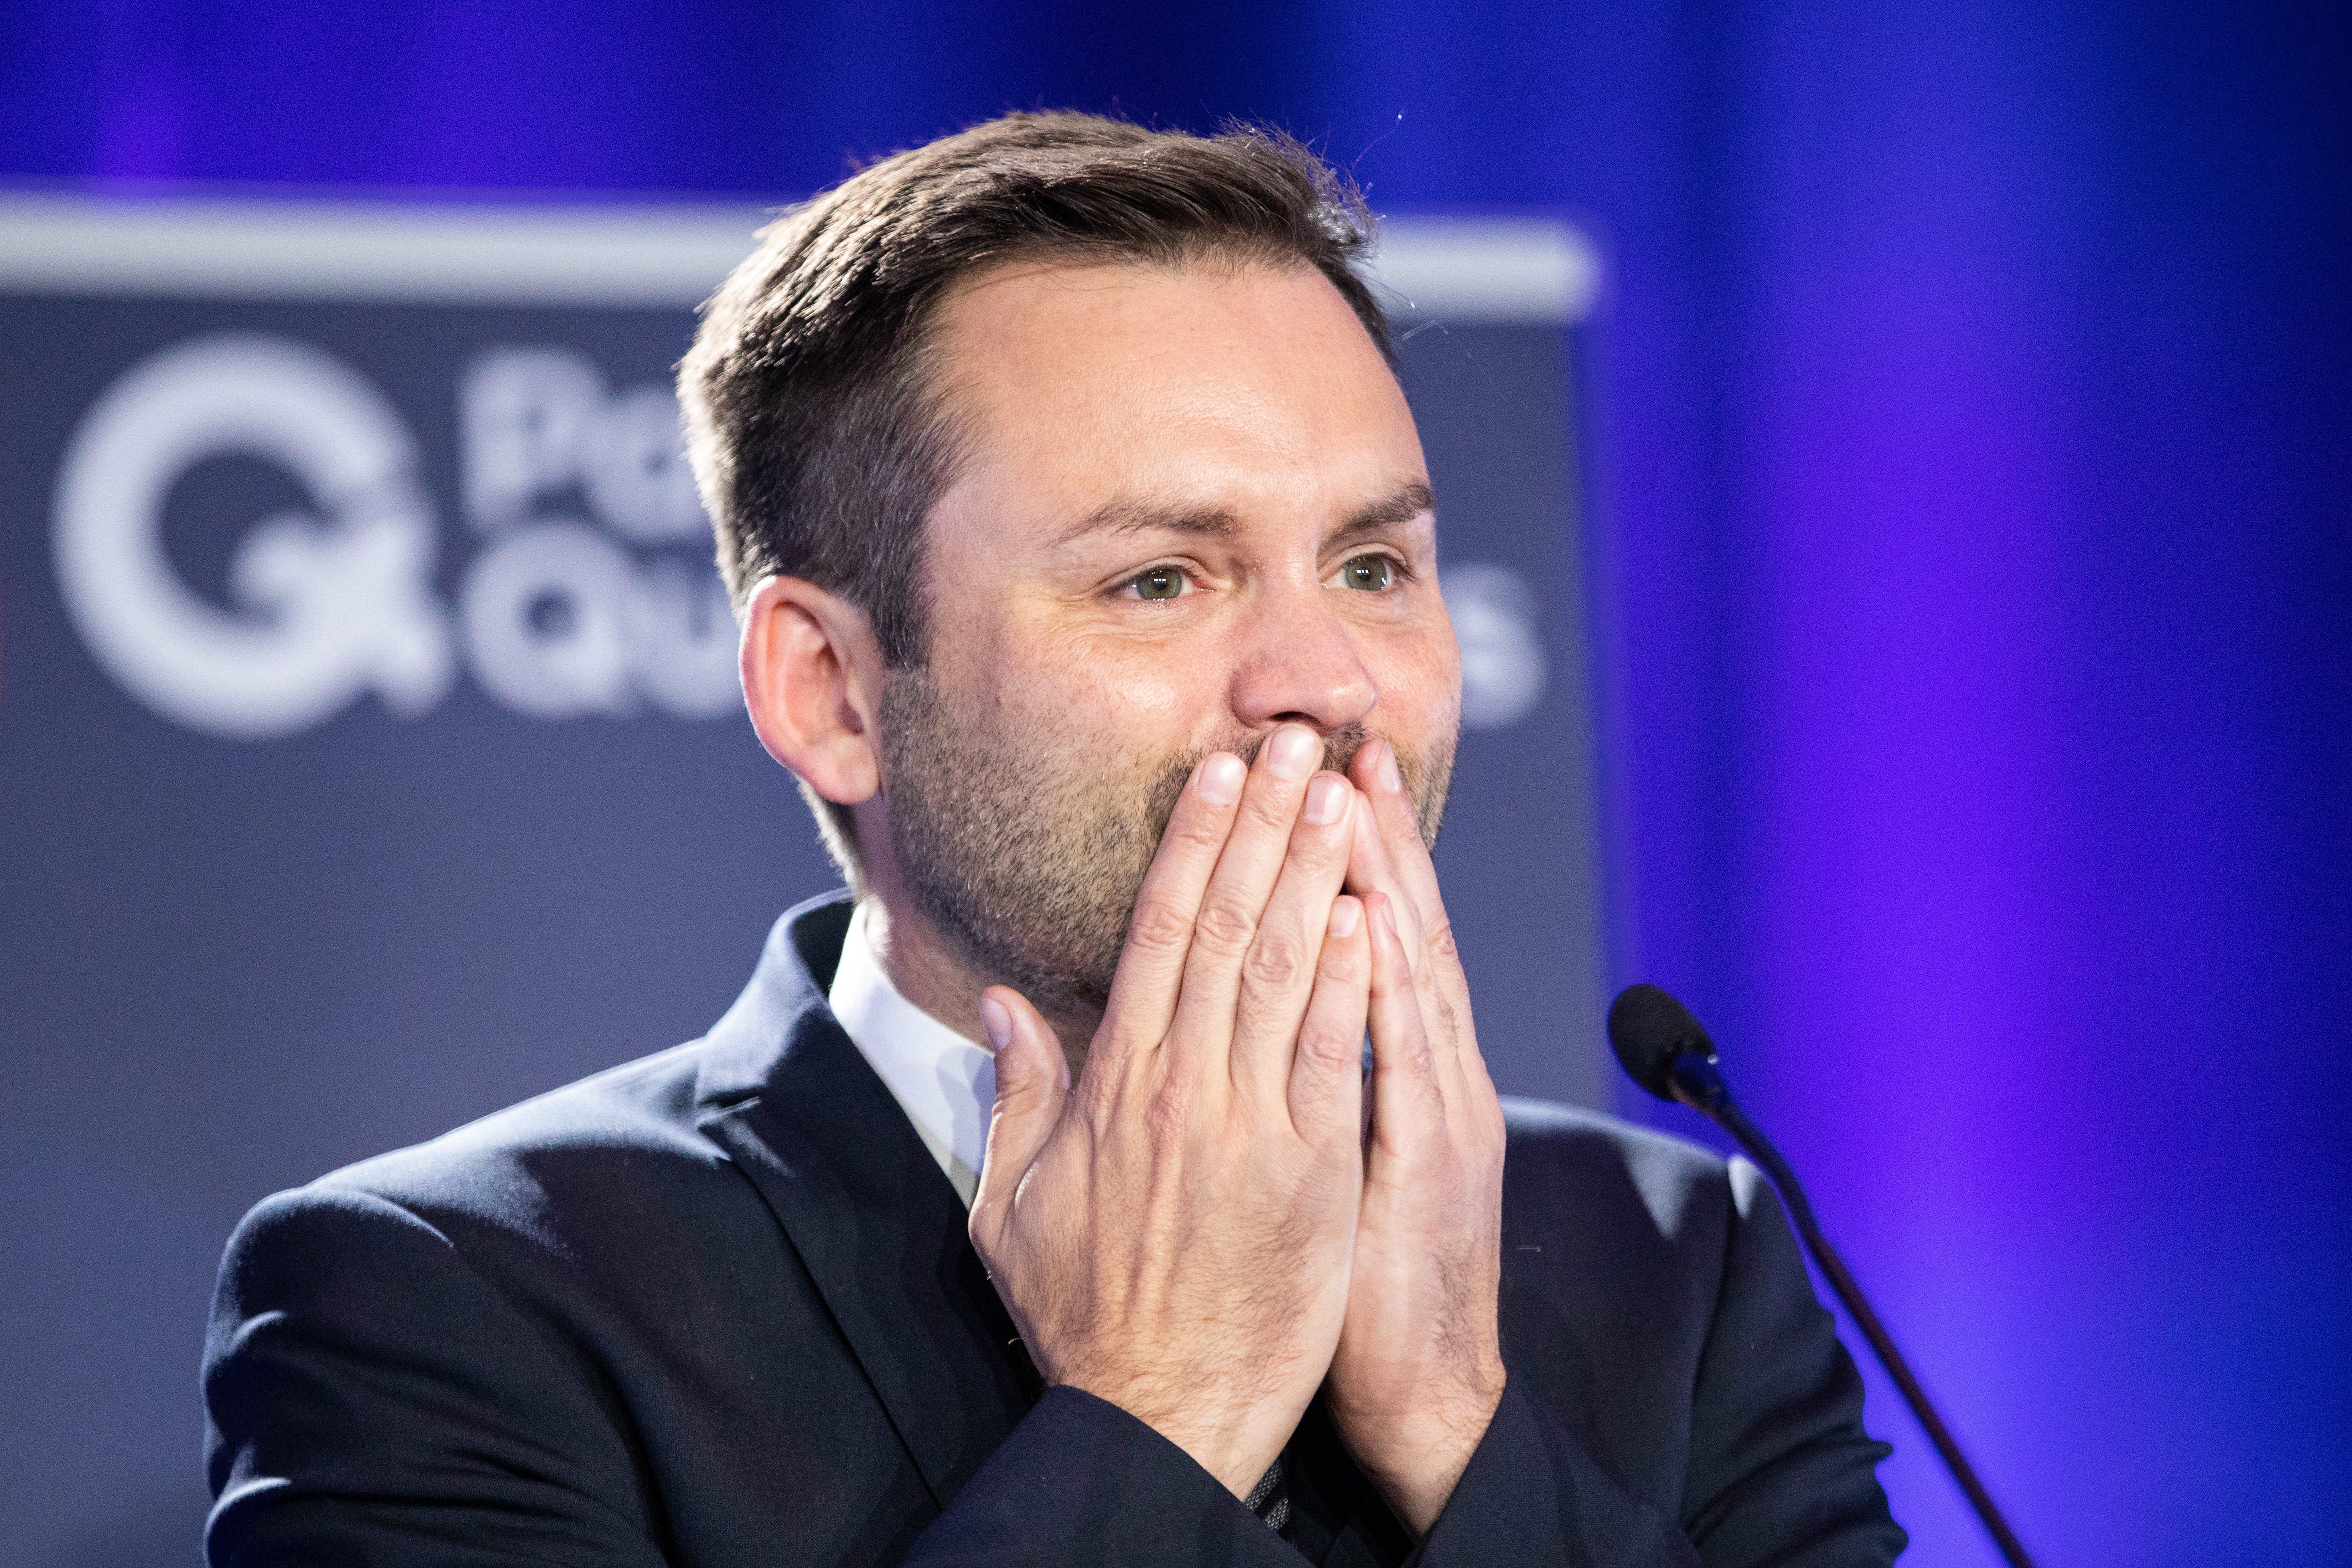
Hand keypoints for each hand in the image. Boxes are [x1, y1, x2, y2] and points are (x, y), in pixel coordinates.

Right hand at [970, 724, 1372, 1497]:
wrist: (1160, 1412)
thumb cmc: (1085, 1314)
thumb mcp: (1011, 1206)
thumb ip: (1015, 1097)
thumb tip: (1005, 1007)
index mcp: (1115, 1086)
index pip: (1159, 934)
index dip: (1191, 844)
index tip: (1218, 774)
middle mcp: (1184, 1088)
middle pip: (1229, 927)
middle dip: (1264, 826)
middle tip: (1293, 743)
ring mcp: (1255, 1126)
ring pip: (1288, 972)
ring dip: (1317, 874)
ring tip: (1340, 793)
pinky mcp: (1315, 1172)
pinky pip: (1335, 1054)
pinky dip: (1353, 980)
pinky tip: (1371, 912)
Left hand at [1326, 738, 1508, 1535]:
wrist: (1425, 1399)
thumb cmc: (1364, 1288)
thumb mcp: (1334, 1170)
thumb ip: (1308, 1088)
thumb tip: (1262, 1023)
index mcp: (1407, 1077)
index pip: (1377, 944)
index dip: (1353, 860)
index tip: (1321, 779)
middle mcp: (1436, 1078)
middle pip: (1403, 932)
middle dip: (1374, 836)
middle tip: (1344, 742)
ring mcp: (1442, 1116)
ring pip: (1412, 973)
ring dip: (1386, 880)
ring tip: (1356, 794)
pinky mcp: (1431, 1167)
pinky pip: (1407, 1061)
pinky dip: (1391, 987)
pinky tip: (1371, 925)